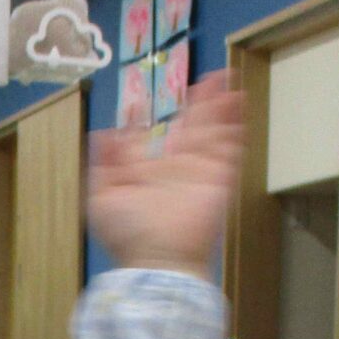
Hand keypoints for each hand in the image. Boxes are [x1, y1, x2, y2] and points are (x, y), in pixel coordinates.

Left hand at [86, 71, 244, 279]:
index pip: (148, 143)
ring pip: (212, 130)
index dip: (146, 124)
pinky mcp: (220, 177)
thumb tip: (103, 132)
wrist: (160, 260)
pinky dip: (233, 123)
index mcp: (145, 174)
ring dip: (217, 105)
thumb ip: (105, 163)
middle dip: (197, 105)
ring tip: (223, 78)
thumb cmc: (128, 234)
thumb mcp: (103, 197)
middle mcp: (174, 170)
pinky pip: (230, 145)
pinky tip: (236, 100)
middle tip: (203, 80)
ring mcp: (200, 172)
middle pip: (189, 128)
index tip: (142, 103)